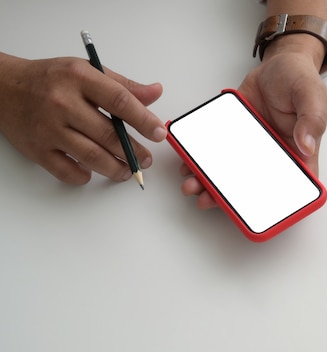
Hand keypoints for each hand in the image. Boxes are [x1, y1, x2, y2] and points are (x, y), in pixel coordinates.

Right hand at [0, 54, 166, 184]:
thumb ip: (123, 85)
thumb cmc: (50, 79)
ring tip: (128, 170)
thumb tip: (155, 92)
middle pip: (109, 134)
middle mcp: (63, 103)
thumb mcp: (87, 71)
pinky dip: (85, 176)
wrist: (2, 87)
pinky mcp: (37, 149)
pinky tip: (95, 172)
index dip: (144, 120)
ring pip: (92, 156)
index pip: (120, 101)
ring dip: (116, 168)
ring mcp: (48, 128)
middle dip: (134, 151)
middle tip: (147, 159)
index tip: (159, 134)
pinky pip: (67, 171)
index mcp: (79, 79)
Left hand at [180, 34, 326, 209]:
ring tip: (193, 186)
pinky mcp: (233, 136)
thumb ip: (312, 119)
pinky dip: (201, 160)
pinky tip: (188, 164)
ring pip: (231, 174)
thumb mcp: (311, 94)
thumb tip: (307, 145)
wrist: (276, 64)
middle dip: (231, 199)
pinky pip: (216, 152)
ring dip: (211, 183)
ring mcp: (250, 148)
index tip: (255, 212)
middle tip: (209, 200)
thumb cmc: (299, 79)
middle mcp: (273, 155)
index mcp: (298, 153)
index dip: (277, 204)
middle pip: (253, 186)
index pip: (292, 186)